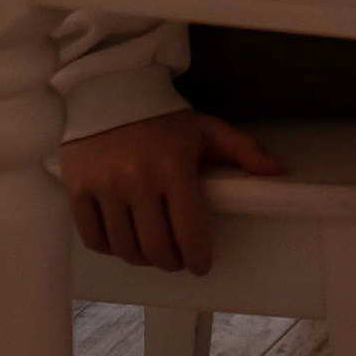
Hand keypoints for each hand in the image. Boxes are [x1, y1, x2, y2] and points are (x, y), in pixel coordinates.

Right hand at [60, 108, 280, 273]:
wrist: (109, 90)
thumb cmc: (162, 117)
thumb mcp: (205, 128)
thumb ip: (243, 150)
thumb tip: (277, 171)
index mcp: (173, 167)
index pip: (189, 231)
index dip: (197, 257)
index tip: (201, 264)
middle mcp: (137, 180)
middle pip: (156, 248)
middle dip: (172, 262)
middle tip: (178, 259)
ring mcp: (104, 187)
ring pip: (126, 248)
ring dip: (143, 258)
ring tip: (153, 251)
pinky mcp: (78, 190)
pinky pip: (95, 239)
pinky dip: (112, 248)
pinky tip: (125, 240)